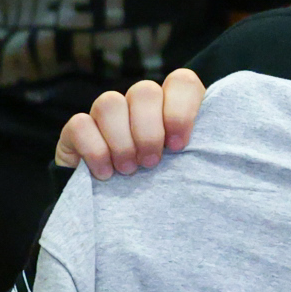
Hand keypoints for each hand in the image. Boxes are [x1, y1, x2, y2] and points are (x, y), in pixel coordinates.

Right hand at [54, 70, 205, 176]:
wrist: (124, 209)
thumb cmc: (166, 183)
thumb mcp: (189, 167)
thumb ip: (201, 151)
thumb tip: (212, 153)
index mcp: (173, 103)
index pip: (182, 82)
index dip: (180, 110)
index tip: (178, 145)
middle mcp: (139, 102)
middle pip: (143, 91)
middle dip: (149, 131)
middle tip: (152, 163)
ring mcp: (107, 113)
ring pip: (109, 103)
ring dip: (122, 141)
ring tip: (129, 170)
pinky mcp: (78, 130)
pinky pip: (80, 124)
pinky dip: (94, 151)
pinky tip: (105, 173)